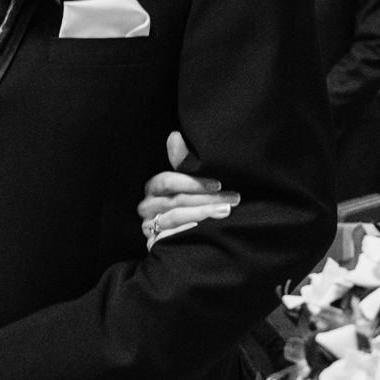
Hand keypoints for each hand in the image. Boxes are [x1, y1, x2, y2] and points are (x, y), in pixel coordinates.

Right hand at [138, 131, 237, 248]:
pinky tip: (204, 230)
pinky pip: (168, 239)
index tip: (218, 183)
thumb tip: (174, 135)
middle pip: (175, 200)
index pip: (167, 181)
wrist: (186, 240)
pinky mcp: (153, 244)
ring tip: (226, 211)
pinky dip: (187, 233)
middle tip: (232, 199)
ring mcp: (149, 227)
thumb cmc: (189, 203)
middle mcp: (147, 206)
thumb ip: (183, 162)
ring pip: (175, 218)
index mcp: (153, 188)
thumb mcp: (189, 182)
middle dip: (207, 198)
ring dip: (202, 214)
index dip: (193, 182)